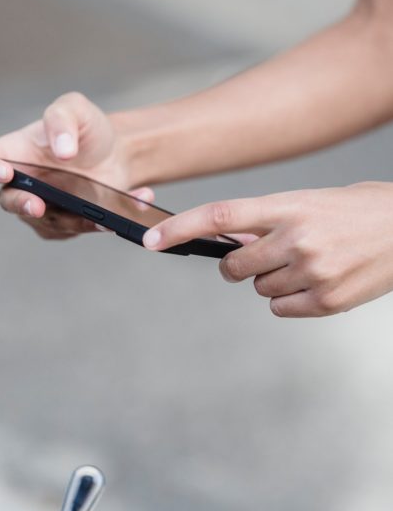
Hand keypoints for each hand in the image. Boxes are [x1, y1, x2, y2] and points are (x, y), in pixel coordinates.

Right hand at [0, 92, 152, 238]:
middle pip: (8, 202)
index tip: (1, 171)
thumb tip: (60, 151)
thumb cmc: (86, 128)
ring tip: (109, 206)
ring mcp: (42, 209)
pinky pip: (80, 230)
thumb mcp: (75, 109)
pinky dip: (108, 220)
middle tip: (39, 205)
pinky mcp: (66, 226)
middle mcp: (20, 185)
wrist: (117, 153)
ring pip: (48, 222)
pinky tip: (137, 201)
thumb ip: (62, 119)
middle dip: (23, 205)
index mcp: (11, 153)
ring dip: (77, 217)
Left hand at [142, 182, 392, 316]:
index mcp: (288, 205)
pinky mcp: (326, 300)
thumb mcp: (311, 202)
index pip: (220, 216)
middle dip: (238, 266)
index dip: (180, 228)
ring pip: (259, 289)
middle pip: (233, 266)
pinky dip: (292, 300)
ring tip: (310, 263)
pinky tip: (319, 282)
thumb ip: (269, 221)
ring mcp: (311, 271)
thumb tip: (230, 243)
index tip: (152, 240)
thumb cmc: (360, 212)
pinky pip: (281, 308)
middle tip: (261, 257)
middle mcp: (296, 238)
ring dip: (273, 280)